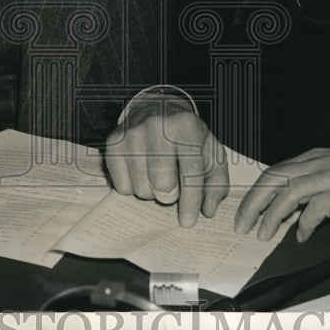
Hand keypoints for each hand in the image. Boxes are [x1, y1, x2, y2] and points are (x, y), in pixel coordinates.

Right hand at [105, 101, 228, 227]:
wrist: (156, 107)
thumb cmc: (186, 136)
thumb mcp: (210, 152)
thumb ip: (216, 182)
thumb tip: (208, 210)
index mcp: (187, 126)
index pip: (190, 172)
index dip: (190, 201)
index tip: (188, 222)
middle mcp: (157, 126)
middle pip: (162, 183)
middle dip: (170, 195)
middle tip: (173, 188)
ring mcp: (132, 133)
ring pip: (141, 188)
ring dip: (152, 192)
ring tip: (157, 176)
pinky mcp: (114, 142)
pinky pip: (122, 186)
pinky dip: (134, 187)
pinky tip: (141, 171)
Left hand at [234, 146, 329, 242]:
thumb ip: (311, 185)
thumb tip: (289, 210)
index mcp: (312, 158)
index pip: (274, 171)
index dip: (256, 192)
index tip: (244, 211)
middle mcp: (317, 163)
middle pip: (274, 179)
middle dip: (253, 202)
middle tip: (243, 224)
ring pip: (290, 192)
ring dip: (272, 215)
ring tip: (264, 234)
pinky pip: (316, 207)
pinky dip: (304, 222)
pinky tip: (301, 235)